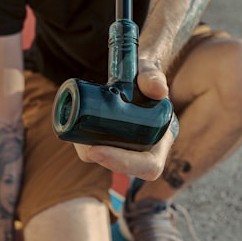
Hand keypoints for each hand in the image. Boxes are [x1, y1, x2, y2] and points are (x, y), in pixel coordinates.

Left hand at [73, 63, 178, 179]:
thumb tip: (159, 91)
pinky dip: (87, 144)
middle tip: (88, 149)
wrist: (134, 76)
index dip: (126, 164)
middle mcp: (149, 148)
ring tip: (79, 133)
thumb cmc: (144, 75)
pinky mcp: (114, 143)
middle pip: (127, 169)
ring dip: (91, 152)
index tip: (98, 151)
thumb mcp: (148, 71)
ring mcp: (130, 148)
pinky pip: (100, 152)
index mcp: (164, 137)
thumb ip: (153, 77)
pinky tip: (77, 132)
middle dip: (106, 160)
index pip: (150, 166)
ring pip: (109, 161)